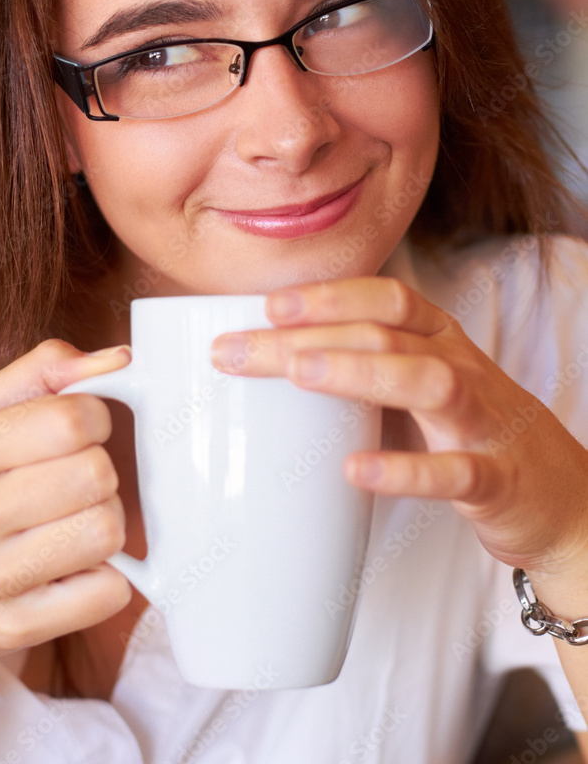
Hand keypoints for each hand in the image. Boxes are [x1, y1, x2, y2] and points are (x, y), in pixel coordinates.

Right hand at [0, 340, 132, 668]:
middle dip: (98, 473)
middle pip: (97, 475)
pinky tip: (70, 568)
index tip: (80, 431)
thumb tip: (117, 359)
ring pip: (107, 531)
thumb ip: (43, 372)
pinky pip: (107, 591)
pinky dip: (104, 578)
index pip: (72, 419)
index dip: (95, 419)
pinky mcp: (14, 626)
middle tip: (71, 483)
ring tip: (69, 524)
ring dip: (102, 524)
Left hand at [210, 276, 587, 577]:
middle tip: (239, 349)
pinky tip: (357, 469)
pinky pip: (455, 472)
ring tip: (298, 374)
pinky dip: (406, 469)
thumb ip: (369, 368)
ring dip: (358, 373)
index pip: (386, 299)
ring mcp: (482, 422)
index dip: (329, 296)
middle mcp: (462, 369)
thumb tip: (277, 360)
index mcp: (441, 342)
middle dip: (308, 336)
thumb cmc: (475, 433)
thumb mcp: (425, 386)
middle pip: (384, 335)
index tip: (268, 305)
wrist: (562, 498)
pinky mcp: (497, 480)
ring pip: (425, 381)